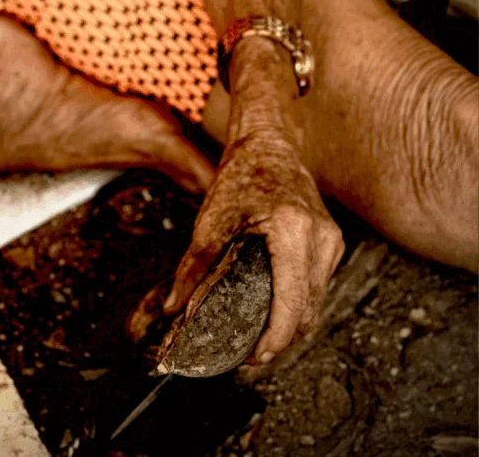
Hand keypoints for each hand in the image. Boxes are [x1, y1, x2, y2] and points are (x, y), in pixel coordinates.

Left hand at [163, 128, 344, 363]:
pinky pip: (318, 286)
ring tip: (257, 337)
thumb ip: (193, 266)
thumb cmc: (241, 177)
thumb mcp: (211, 220)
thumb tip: (173, 306)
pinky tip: (271, 311)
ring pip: (317, 302)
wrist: (269, 146)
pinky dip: (297, 304)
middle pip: (309, 310)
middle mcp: (322, 239)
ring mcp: (332, 241)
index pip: (293, 301)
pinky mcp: (332, 243)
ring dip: (291, 324)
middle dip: (281, 338)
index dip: (276, 338)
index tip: (255, 358)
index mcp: (293, 232)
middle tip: (248, 355)